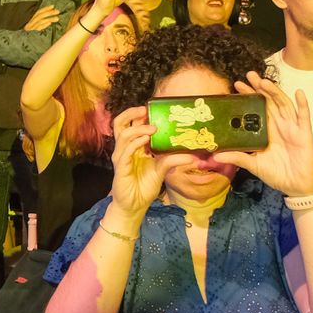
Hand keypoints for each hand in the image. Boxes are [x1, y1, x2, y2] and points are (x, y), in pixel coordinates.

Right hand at [23, 4, 60, 31]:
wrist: (23, 38)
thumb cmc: (29, 29)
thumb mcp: (34, 22)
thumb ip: (40, 17)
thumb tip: (50, 12)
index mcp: (30, 17)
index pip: (38, 12)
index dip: (45, 9)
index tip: (52, 6)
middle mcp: (29, 22)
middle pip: (40, 16)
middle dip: (49, 13)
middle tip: (57, 12)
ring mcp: (30, 27)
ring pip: (40, 21)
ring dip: (49, 19)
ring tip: (57, 18)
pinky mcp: (31, 32)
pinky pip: (38, 28)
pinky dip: (44, 25)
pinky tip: (50, 23)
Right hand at [108, 106, 192, 220]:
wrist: (135, 204)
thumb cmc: (144, 186)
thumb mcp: (162, 169)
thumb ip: (172, 160)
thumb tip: (193, 156)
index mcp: (132, 146)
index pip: (130, 124)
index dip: (138, 114)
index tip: (152, 109)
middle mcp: (124, 149)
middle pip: (120, 124)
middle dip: (131, 113)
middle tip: (146, 109)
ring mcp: (121, 157)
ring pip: (124, 135)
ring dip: (138, 129)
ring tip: (154, 128)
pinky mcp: (120, 167)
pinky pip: (125, 151)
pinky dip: (135, 143)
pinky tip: (146, 141)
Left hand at [211, 72, 312, 196]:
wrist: (295, 186)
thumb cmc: (276, 174)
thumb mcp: (253, 164)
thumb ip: (237, 157)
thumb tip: (215, 155)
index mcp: (266, 130)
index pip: (256, 108)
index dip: (248, 96)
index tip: (236, 85)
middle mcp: (279, 125)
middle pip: (269, 101)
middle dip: (260, 88)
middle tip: (249, 75)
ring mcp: (292, 128)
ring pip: (284, 105)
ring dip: (275, 92)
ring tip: (264, 81)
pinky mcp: (304, 134)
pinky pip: (304, 116)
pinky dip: (303, 104)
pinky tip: (298, 92)